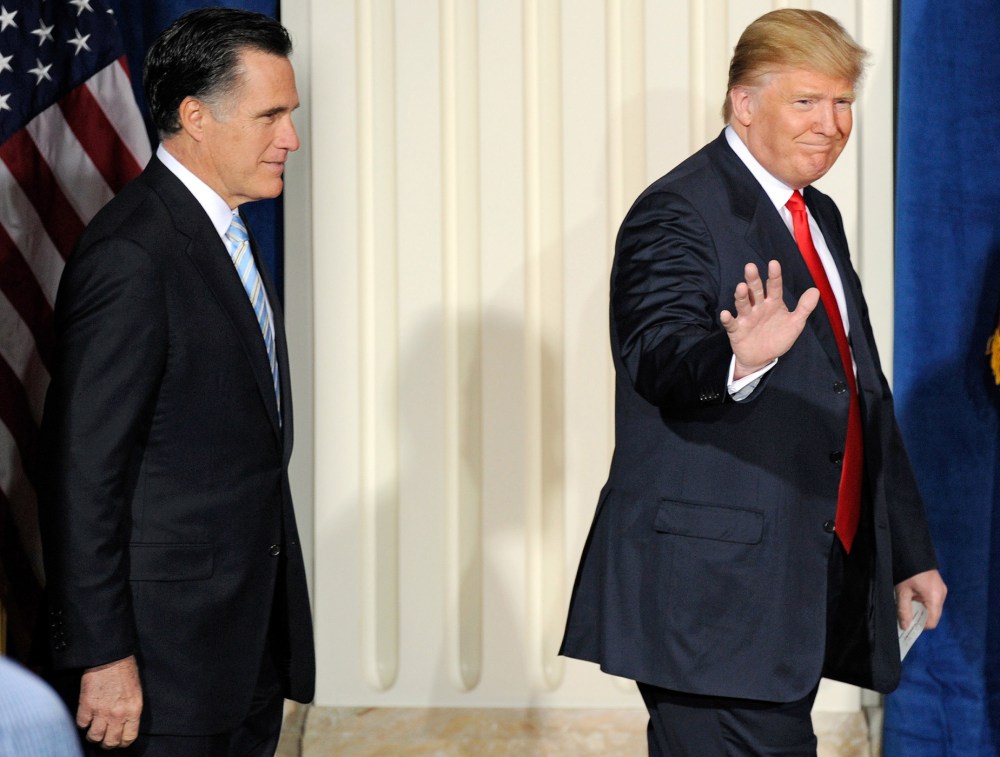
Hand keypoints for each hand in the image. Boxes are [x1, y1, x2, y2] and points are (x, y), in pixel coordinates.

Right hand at [77, 655, 142, 748]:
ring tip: (94, 728)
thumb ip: (130, 710)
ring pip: (94, 737)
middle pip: (110, 742)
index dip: (122, 741)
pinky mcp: (86, 705)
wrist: (110, 657)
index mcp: (133, 710)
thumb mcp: (136, 691)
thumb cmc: (125, 670)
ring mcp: (101, 711)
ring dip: (93, 734)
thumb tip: (124, 724)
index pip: (128, 738)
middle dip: (107, 742)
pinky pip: (82, 724)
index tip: (118, 739)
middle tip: (105, 737)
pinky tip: (87, 717)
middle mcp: (118, 714)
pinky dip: (83, 723)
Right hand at [720, 260, 819, 377]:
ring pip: (743, 304)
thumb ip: (804, 308)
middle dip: (753, 280)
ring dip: (741, 296)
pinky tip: (725, 314)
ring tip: (741, 287)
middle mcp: (758, 307)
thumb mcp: (795, 324)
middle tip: (751, 267)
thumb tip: (815, 290)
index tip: (773, 264)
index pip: (774, 287)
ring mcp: (746, 318)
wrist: (762, 358)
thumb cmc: (778, 337)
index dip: (774, 276)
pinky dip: (727, 319)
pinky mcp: (736, 330)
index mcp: (773, 303)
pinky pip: (731, 324)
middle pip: (755, 291)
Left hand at [896, 569, 946, 630]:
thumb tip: (905, 626)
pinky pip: (932, 599)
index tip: (908, 623)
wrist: (913, 552)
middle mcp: (941, 595)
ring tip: (908, 601)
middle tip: (906, 613)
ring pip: (932, 608)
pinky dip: (923, 601)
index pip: (931, 622)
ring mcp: (941, 590)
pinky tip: (912, 595)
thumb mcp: (902, 592)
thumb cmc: (907, 571)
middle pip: (932, 615)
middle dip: (919, 617)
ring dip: (920, 608)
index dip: (919, 625)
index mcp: (934, 598)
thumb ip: (904, 610)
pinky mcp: (938, 586)